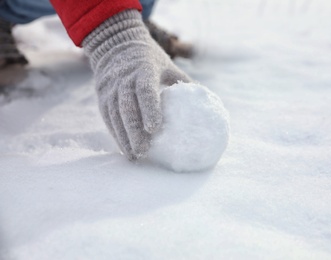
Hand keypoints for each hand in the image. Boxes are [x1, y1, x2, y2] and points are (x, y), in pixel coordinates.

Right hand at [82, 10, 190, 159]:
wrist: (115, 44)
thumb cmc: (149, 58)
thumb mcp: (167, 65)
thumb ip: (183, 83)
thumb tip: (205, 103)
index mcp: (143, 69)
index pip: (145, 90)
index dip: (149, 109)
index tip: (154, 128)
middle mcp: (123, 78)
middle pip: (127, 107)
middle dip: (134, 131)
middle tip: (144, 151)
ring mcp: (110, 88)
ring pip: (115, 115)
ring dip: (123, 137)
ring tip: (134, 156)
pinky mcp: (102, 96)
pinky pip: (108, 117)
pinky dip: (115, 133)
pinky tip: (125, 148)